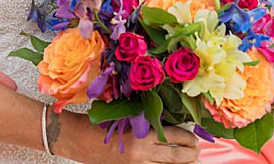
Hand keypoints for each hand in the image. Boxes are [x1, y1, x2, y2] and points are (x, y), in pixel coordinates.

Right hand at [61, 114, 198, 163]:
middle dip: (191, 155)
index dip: (189, 138)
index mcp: (141, 134)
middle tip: (197, 151)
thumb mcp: (124, 114)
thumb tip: (169, 122)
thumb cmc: (98, 122)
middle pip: (177, 158)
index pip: (175, 136)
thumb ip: (146, 119)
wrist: (76, 138)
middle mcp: (142, 153)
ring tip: (190, 161)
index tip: (194, 137)